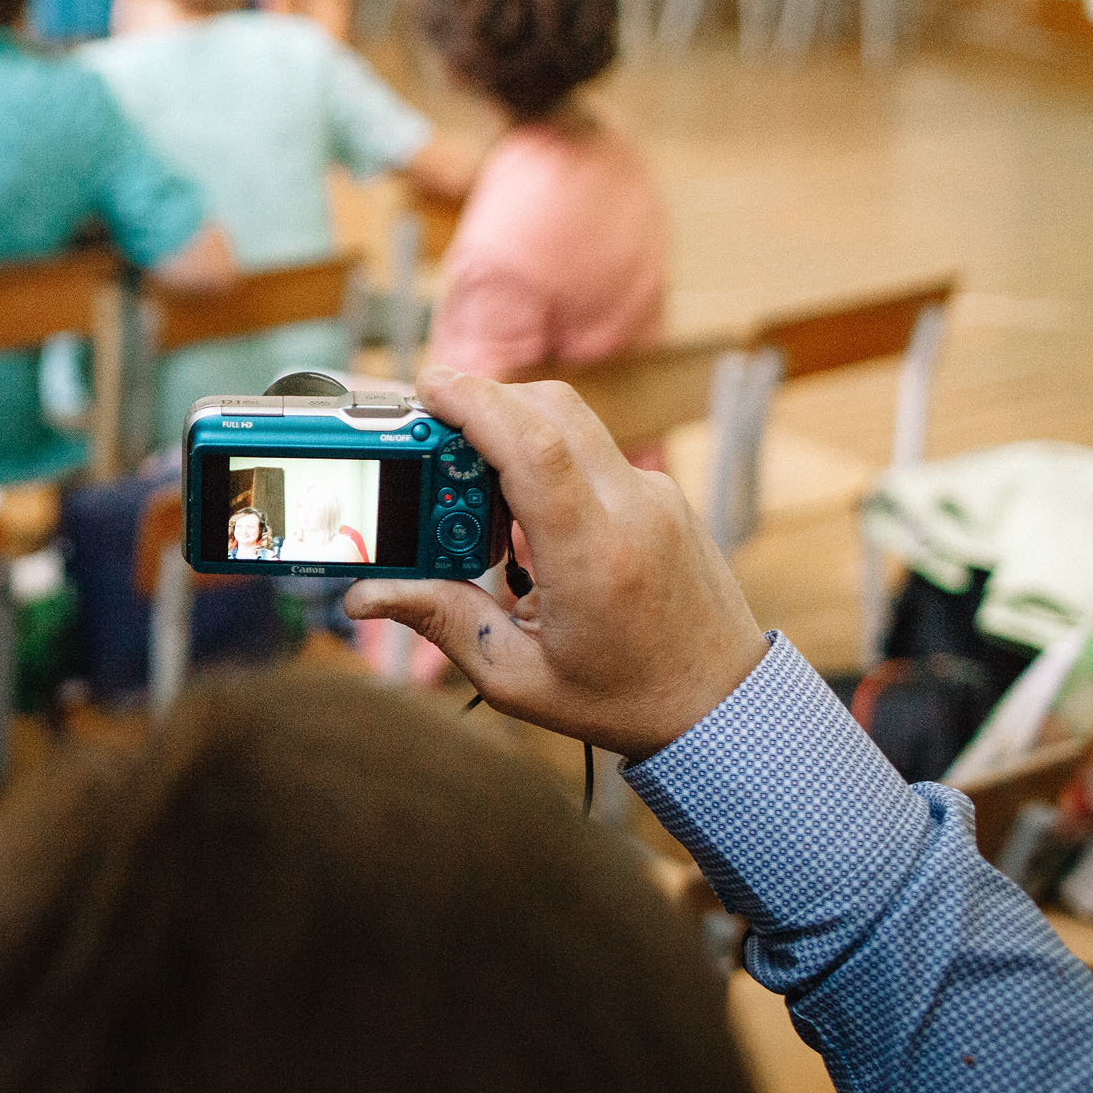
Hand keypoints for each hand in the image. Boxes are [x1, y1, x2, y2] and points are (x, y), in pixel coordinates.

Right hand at [344, 367, 769, 760]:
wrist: (726, 705)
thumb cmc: (624, 699)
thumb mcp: (518, 677)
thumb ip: (442, 621)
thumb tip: (366, 593)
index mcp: (595, 557)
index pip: (536, 447)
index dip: (477, 403)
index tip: (427, 388)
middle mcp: (632, 511)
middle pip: (550, 409)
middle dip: (480, 402)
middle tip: (426, 435)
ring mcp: (653, 495)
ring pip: (570, 421)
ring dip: (509, 428)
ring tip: (468, 489)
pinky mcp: (659, 493)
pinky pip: (589, 450)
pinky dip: (542, 456)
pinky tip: (518, 516)